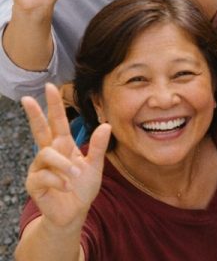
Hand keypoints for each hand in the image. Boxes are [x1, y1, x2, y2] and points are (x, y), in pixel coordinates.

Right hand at [22, 83, 110, 227]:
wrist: (74, 213)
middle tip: (27, 99)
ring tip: (74, 176)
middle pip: (39, 130)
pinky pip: (44, 176)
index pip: (57, 121)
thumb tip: (106, 124)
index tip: (50, 87)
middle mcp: (49, 154)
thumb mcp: (95, 166)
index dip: (53, 105)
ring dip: (64, 165)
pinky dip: (59, 181)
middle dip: (34, 114)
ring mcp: (39, 168)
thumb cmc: (82, 188)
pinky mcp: (34, 183)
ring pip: (46, 154)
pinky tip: (66, 188)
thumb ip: (98, 146)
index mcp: (64, 145)